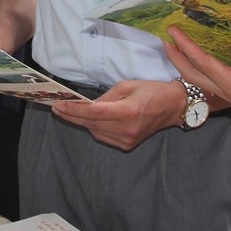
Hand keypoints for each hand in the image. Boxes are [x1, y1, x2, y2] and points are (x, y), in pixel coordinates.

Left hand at [49, 79, 184, 150]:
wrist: (174, 107)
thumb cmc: (152, 91)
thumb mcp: (127, 85)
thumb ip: (106, 97)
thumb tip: (87, 104)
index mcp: (127, 111)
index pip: (93, 113)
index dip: (73, 109)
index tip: (58, 105)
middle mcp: (126, 129)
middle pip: (90, 124)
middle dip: (71, 116)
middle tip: (56, 107)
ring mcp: (127, 140)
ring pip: (95, 132)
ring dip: (82, 122)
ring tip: (69, 111)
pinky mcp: (127, 145)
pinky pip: (103, 137)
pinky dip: (94, 128)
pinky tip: (89, 119)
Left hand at [164, 13, 230, 144]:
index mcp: (230, 83)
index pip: (201, 62)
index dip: (185, 45)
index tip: (172, 31)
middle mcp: (225, 90)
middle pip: (190, 75)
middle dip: (176, 58)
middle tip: (165, 40)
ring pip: (199, 81)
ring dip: (186, 65)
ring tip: (179, 50)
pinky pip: (212, 82)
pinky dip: (202, 71)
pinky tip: (208, 63)